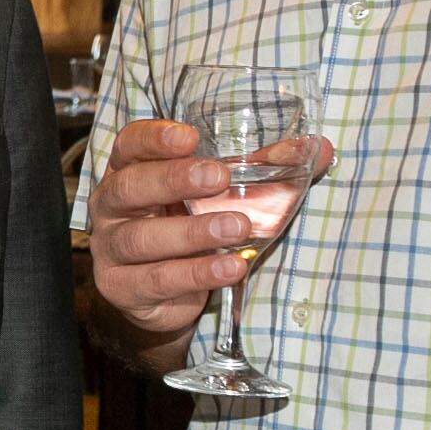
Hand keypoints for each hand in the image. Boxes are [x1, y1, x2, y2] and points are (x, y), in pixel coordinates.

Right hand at [86, 117, 328, 344]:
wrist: (164, 293)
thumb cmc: (189, 225)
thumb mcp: (222, 195)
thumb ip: (264, 170)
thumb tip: (319, 149)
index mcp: (131, 171)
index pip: (130, 145)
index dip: (154, 138)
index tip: (190, 136)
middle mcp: (113, 207)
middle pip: (130, 187)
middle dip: (173, 180)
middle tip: (219, 177)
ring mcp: (111, 249)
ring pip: (142, 238)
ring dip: (192, 232)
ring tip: (237, 227)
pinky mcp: (122, 288)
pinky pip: (157, 280)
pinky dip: (196, 273)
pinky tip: (231, 268)